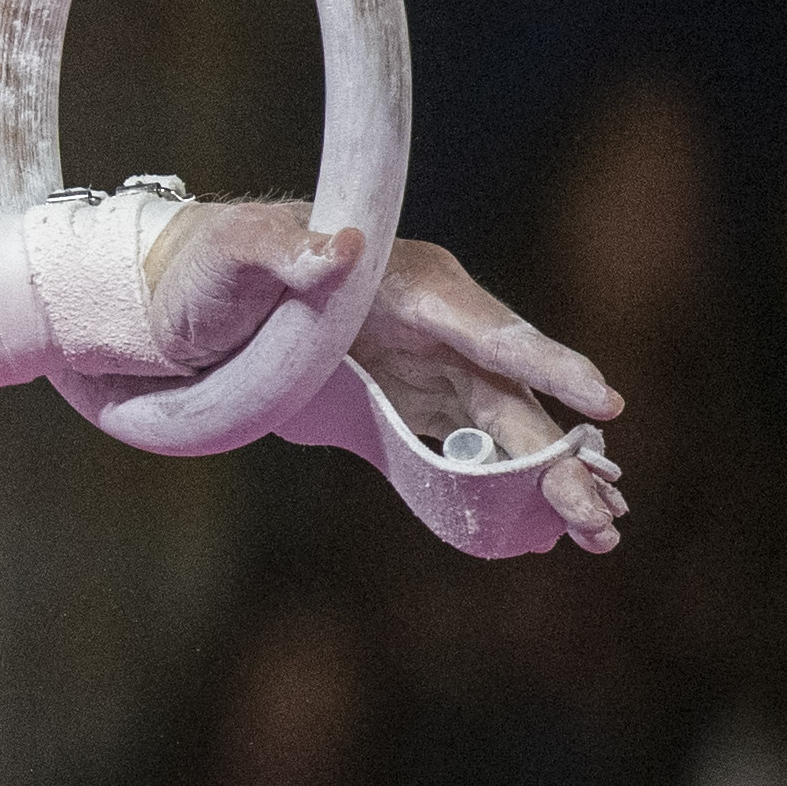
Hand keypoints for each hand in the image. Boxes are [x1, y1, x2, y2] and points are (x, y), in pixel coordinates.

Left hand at [148, 201, 626, 551]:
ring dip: (548, 482)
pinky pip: (463, 450)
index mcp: (411, 285)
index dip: (547, 364)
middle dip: (559, 456)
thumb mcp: (237, 256)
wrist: (182, 299)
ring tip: (598, 537)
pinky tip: (539, 529)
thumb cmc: (213, 268)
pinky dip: (500, 486)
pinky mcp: (404, 405)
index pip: (489, 328)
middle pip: (511, 394)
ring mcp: (426, 369)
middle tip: (600, 517)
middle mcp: (436, 329)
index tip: (605, 401)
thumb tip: (337, 249)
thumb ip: (282, 252)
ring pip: (503, 429)